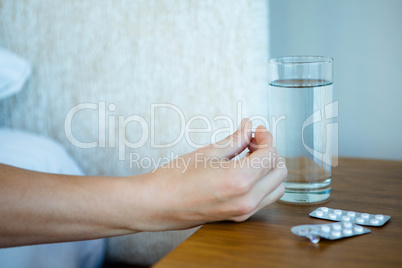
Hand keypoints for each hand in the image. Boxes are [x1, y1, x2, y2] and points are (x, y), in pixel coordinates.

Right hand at [132, 119, 286, 230]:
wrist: (157, 204)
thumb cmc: (174, 179)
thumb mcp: (208, 152)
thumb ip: (235, 139)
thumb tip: (247, 127)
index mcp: (239, 180)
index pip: (271, 155)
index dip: (266, 138)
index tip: (257, 130)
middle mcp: (246, 199)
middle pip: (279, 171)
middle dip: (270, 152)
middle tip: (252, 141)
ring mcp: (244, 211)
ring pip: (277, 187)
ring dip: (269, 169)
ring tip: (249, 156)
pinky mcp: (238, 217)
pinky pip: (264, 199)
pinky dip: (263, 183)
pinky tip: (245, 171)